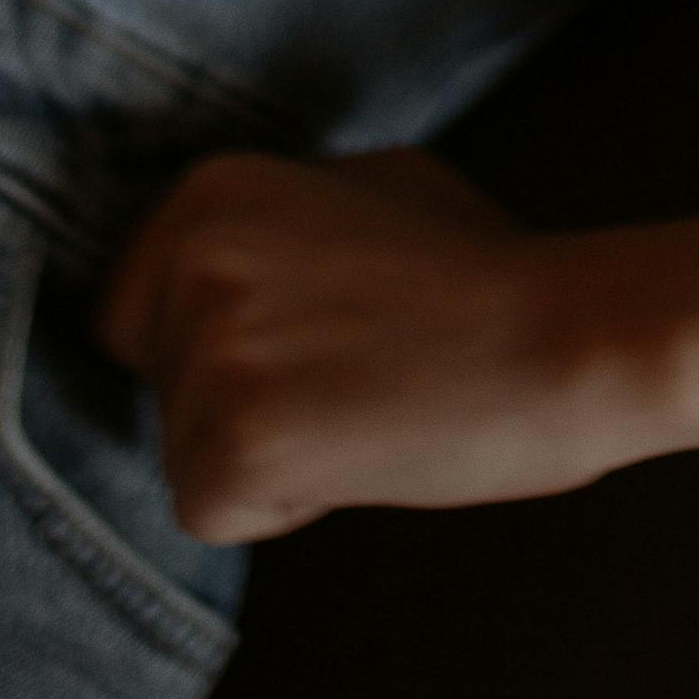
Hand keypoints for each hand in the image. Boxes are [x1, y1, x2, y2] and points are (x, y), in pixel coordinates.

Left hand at [95, 144, 698, 543]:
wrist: (563, 337)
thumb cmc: (485, 269)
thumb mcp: (367, 188)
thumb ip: (280, 218)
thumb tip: (224, 255)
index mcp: (208, 190)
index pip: (134, 304)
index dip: (208, 345)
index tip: (294, 350)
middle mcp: (189, 260)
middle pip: (156, 381)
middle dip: (232, 399)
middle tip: (343, 382)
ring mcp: (208, 353)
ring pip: (184, 450)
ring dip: (265, 453)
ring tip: (364, 410)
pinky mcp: (235, 445)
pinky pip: (211, 510)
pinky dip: (279, 507)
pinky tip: (359, 454)